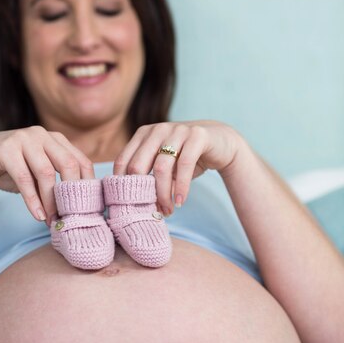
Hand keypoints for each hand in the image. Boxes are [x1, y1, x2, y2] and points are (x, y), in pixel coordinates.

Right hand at [0, 126, 93, 223]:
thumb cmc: (12, 168)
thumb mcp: (38, 174)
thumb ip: (57, 183)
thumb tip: (78, 210)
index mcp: (56, 140)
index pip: (82, 162)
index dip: (87, 187)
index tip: (88, 210)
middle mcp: (43, 135)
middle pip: (68, 164)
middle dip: (71, 194)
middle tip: (70, 217)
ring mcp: (24, 138)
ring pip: (46, 172)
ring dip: (50, 201)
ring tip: (51, 220)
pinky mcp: (6, 148)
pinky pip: (24, 178)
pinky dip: (32, 200)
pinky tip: (37, 215)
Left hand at [113, 120, 242, 214]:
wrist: (220, 142)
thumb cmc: (186, 157)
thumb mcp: (165, 167)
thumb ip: (149, 179)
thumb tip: (135, 207)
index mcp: (143, 134)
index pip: (123, 162)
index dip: (124, 186)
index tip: (130, 206)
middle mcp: (157, 130)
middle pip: (138, 166)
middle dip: (142, 193)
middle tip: (151, 212)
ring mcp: (177, 130)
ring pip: (161, 168)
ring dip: (163, 194)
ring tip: (168, 211)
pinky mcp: (197, 136)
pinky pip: (184, 165)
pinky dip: (181, 187)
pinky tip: (180, 201)